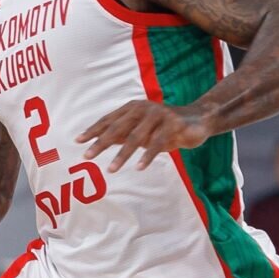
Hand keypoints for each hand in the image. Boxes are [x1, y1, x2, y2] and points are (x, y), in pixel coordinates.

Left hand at [78, 101, 212, 172]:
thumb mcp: (141, 130)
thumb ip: (122, 134)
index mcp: (132, 108)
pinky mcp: (173, 124)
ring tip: (111, 169)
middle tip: (86, 156)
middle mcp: (143, 108)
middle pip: (117, 127)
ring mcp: (159, 115)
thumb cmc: (164, 126)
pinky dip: (147, 156)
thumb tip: (98, 143)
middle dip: (101, 143)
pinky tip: (139, 168)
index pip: (109, 120)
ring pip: (136, 137)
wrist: (199, 119)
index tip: (78, 141)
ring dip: (122, 155)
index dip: (93, 130)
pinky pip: (157, 143)